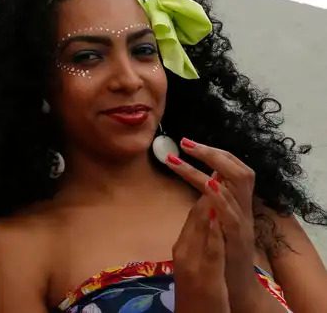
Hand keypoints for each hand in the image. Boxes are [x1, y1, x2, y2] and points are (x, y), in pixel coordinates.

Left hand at [166, 139, 263, 308]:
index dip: (215, 153)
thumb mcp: (217, 222)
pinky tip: (207, 187)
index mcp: (238, 204)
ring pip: (236, 190)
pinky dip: (221, 199)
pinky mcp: (238, 240)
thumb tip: (202, 176)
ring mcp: (243, 224)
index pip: (235, 169)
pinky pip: (233, 215)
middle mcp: (244, 210)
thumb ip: (211, 202)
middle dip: (213, 154)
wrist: (235, 287)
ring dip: (209, 171)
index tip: (188, 142)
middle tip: (185, 143)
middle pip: (240, 173)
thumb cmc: (223, 253)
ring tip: (187, 158)